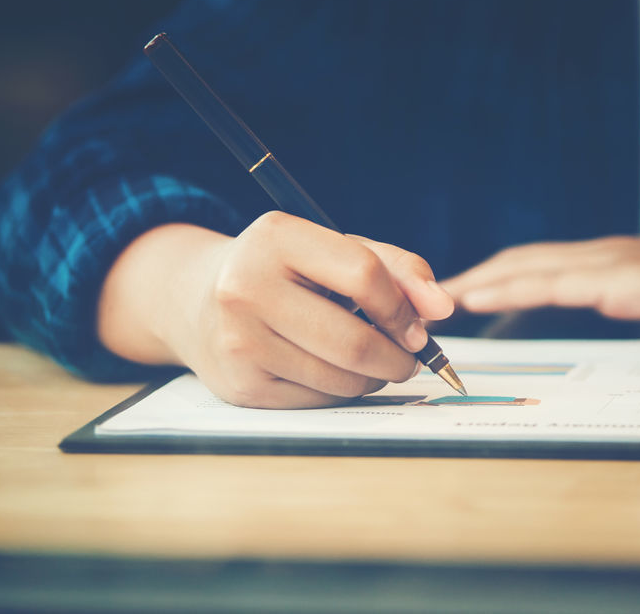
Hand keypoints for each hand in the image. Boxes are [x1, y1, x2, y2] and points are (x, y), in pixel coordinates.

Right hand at [97, 212, 454, 407]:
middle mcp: (247, 288)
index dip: (404, 306)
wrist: (196, 302)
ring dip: (373, 378)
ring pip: (341, 378)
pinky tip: (331, 371)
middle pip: (354, 340)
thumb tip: (443, 307)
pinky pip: (318, 401)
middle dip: (398, 357)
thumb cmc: (285, 272)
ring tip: (370, 361)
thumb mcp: (335, 250)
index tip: (419, 325)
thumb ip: (397, 269)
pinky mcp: (239, 386)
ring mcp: (238, 341)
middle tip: (408, 358)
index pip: (364, 274)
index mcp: (276, 238)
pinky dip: (342, 392)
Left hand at [441, 236, 639, 333]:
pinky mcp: (628, 281)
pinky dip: (515, 288)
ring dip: (484, 280)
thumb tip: (610, 326)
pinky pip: (558, 283)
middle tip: (432, 294)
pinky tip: (486, 295)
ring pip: (531, 266)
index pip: (541, 263)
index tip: (462, 292)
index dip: (499, 275)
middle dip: (478, 275)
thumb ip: (636, 308)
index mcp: (615, 260)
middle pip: (523, 259)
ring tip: (444, 296)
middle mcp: (606, 254)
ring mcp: (616, 264)